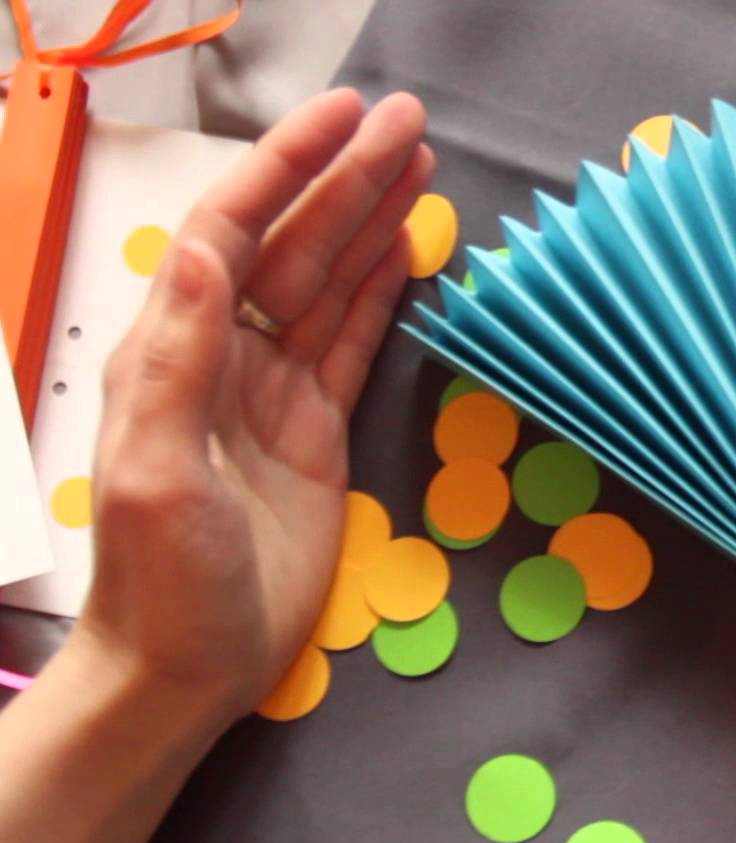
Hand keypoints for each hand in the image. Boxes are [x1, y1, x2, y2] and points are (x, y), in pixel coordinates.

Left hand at [70, 88, 432, 726]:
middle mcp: (226, 355)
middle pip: (295, 244)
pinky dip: (383, 292)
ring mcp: (276, 391)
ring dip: (372, 221)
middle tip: (411, 124)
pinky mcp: (319, 430)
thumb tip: (208, 246)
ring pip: (332, 284)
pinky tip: (408, 248)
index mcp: (176, 349)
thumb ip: (180, 354)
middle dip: (347, 179)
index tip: (345, 121)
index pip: (236, 232)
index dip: (289, 170)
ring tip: (420, 164)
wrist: (188, 666)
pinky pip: (354, 341)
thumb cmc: (160, 578)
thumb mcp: (154, 466)